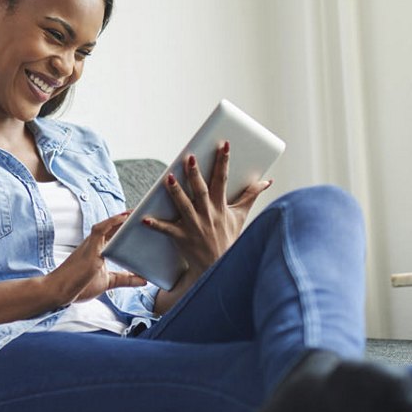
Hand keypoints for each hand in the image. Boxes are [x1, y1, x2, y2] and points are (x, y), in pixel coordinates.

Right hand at [46, 212, 148, 304]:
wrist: (59, 292)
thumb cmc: (78, 286)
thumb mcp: (108, 282)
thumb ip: (126, 279)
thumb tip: (144, 280)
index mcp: (98, 250)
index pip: (114, 234)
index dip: (125, 227)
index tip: (139, 221)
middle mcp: (94, 244)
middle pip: (113, 226)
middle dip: (127, 219)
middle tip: (144, 211)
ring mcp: (91, 244)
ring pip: (108, 225)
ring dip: (122, 217)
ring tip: (137, 211)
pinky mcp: (89, 248)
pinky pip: (101, 229)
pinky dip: (112, 222)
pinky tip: (124, 217)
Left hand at [142, 142, 271, 277]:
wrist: (219, 266)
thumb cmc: (229, 238)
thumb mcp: (241, 216)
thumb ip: (251, 196)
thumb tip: (267, 181)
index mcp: (221, 207)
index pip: (223, 180)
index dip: (224, 161)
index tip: (224, 145)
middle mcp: (208, 214)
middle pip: (200, 191)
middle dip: (195, 174)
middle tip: (189, 157)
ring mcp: (194, 226)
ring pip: (184, 206)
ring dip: (176, 192)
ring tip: (168, 178)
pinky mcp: (182, 238)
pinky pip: (167, 230)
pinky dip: (156, 225)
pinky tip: (145, 218)